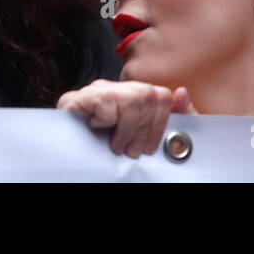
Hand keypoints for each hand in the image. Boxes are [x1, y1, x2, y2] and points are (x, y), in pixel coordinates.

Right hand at [56, 79, 194, 157]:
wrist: (72, 165)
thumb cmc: (111, 150)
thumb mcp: (149, 137)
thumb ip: (173, 116)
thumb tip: (181, 92)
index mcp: (132, 95)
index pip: (162, 96)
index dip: (161, 125)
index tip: (150, 147)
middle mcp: (115, 89)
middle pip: (148, 96)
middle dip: (145, 131)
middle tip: (132, 151)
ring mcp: (97, 91)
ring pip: (131, 100)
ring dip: (127, 131)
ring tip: (117, 146)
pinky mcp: (77, 99)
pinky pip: (103, 101)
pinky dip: (105, 120)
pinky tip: (98, 129)